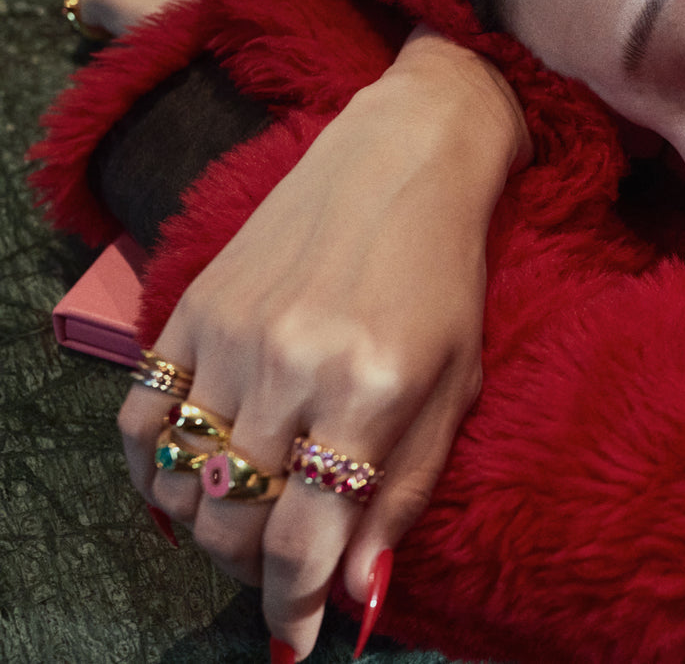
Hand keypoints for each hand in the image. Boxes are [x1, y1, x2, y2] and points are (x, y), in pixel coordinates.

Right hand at [117, 27, 530, 658]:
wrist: (402, 160)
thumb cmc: (446, 278)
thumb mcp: (453, 386)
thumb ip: (404, 491)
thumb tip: (360, 593)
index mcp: (369, 389)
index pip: (303, 541)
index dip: (292, 610)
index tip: (295, 642)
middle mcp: (290, 366)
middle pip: (234, 522)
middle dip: (253, 573)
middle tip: (281, 576)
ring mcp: (230, 335)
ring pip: (182, 482)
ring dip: (206, 531)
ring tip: (243, 530)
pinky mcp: (190, 309)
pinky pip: (140, 420)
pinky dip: (153, 474)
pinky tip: (185, 487)